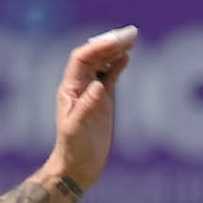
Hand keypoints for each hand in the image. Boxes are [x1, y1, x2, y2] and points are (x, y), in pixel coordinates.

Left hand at [51, 26, 137, 193]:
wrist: (77, 168)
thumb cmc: (72, 151)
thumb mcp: (77, 129)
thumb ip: (86, 106)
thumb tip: (98, 83)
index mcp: (69, 89)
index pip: (82, 58)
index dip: (98, 46)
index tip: (116, 42)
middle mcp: (79, 86)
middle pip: (94, 55)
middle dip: (110, 43)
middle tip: (130, 34)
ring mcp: (92, 92)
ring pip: (103, 63)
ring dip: (116, 50)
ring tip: (132, 39)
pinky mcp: (103, 101)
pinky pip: (111, 76)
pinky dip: (119, 64)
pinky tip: (128, 56)